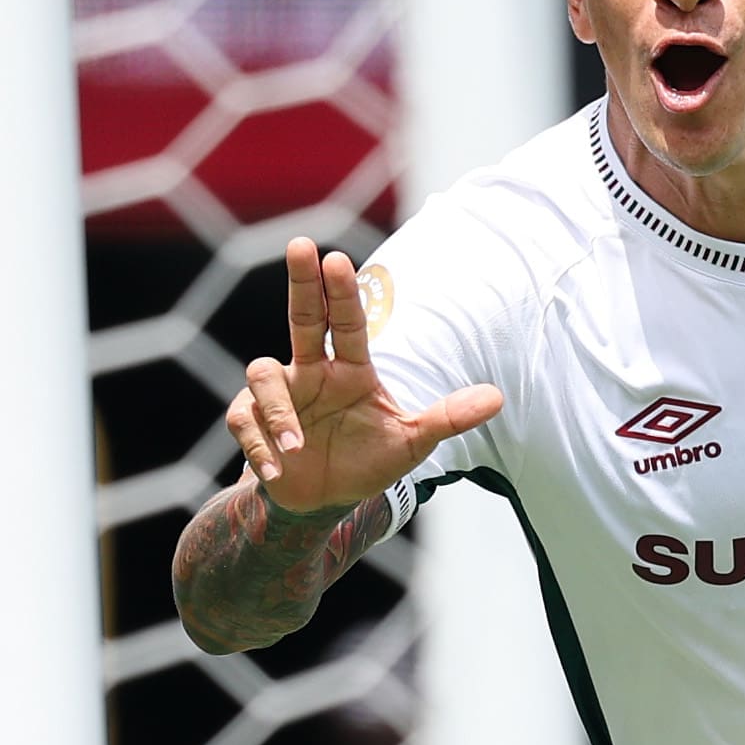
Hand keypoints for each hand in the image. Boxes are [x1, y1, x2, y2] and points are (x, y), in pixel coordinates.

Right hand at [222, 236, 499, 518]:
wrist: (327, 498)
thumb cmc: (368, 460)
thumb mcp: (412, 441)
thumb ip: (448, 418)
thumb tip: (498, 397)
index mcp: (351, 369)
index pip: (347, 323)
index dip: (341, 293)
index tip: (337, 259)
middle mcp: (312, 370)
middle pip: (302, 316)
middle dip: (301, 282)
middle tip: (300, 245)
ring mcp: (282, 395)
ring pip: (264, 375)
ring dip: (280, 410)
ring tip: (299, 446)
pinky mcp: (253, 423)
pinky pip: (246, 421)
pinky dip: (260, 446)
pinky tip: (278, 468)